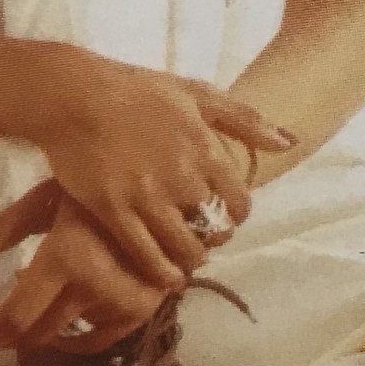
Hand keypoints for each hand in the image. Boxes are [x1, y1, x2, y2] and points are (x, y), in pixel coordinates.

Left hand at [0, 191, 169, 365]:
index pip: (13, 318)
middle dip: (15, 331)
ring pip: (68, 335)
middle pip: (38, 332)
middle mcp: (96, 287)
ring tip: (46, 294)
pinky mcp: (146, 309)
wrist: (163, 185)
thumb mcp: (47, 199)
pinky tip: (71, 311)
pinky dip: (78, 333)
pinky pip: (100, 340)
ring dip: (48, 324)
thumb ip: (0, 230)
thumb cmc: (96, 183)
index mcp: (66, 258)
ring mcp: (124, 302)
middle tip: (6, 314)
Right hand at [16, 47, 289, 285]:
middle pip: (215, 230)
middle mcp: (181, 176)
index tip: (223, 218)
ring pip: (183, 249)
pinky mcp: (113, 211)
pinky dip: (160, 272)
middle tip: (201, 240)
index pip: (240, 203)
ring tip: (183, 259)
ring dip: (189, 260)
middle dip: (212, 239)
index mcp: (204, 148)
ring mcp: (146, 196)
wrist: (74, 95)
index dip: (236, 217)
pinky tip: (163, 275)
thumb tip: (290, 141)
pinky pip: (146, 255)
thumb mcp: (195, 93)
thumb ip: (243, 119)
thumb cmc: (136, 90)